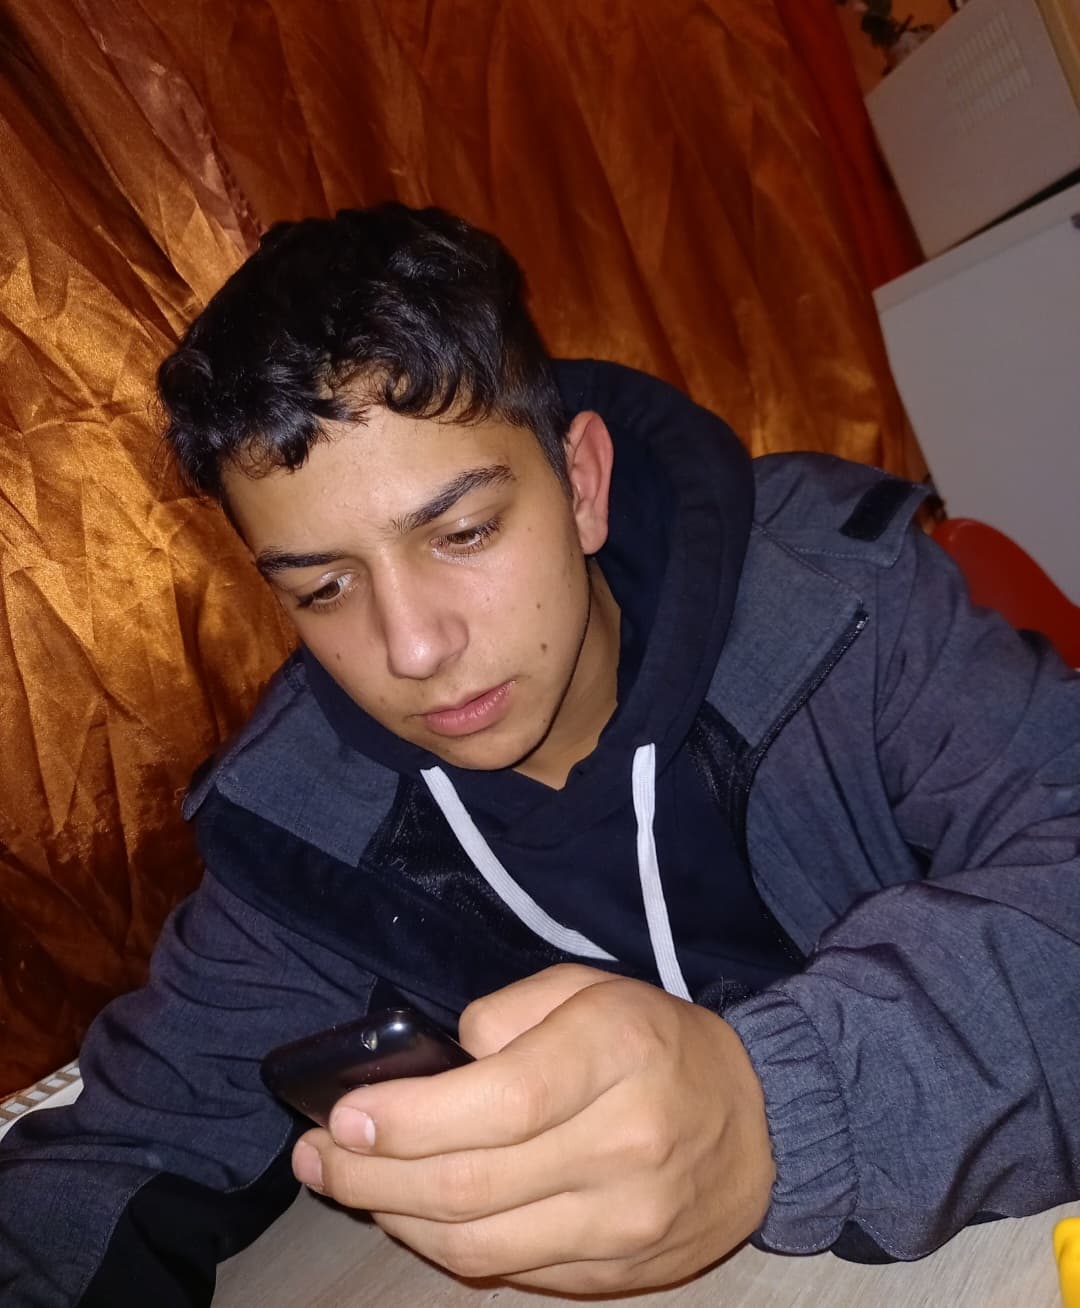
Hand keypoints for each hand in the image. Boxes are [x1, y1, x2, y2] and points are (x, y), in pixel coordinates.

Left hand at [292, 964, 774, 1293]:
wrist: (760, 1121)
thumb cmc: (657, 1040)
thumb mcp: (592, 987)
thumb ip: (512, 1010)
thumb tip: (439, 1060)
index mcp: (617, 1055)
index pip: (498, 1103)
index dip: (407, 1119)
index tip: (341, 1117)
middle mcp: (624, 1148)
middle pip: (473, 1185)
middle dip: (371, 1176)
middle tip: (316, 1157)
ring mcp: (625, 1226)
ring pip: (479, 1246)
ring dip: (396, 1219)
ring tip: (349, 1184)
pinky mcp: (619, 1275)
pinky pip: (511, 1273)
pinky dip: (447, 1247)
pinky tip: (413, 1213)